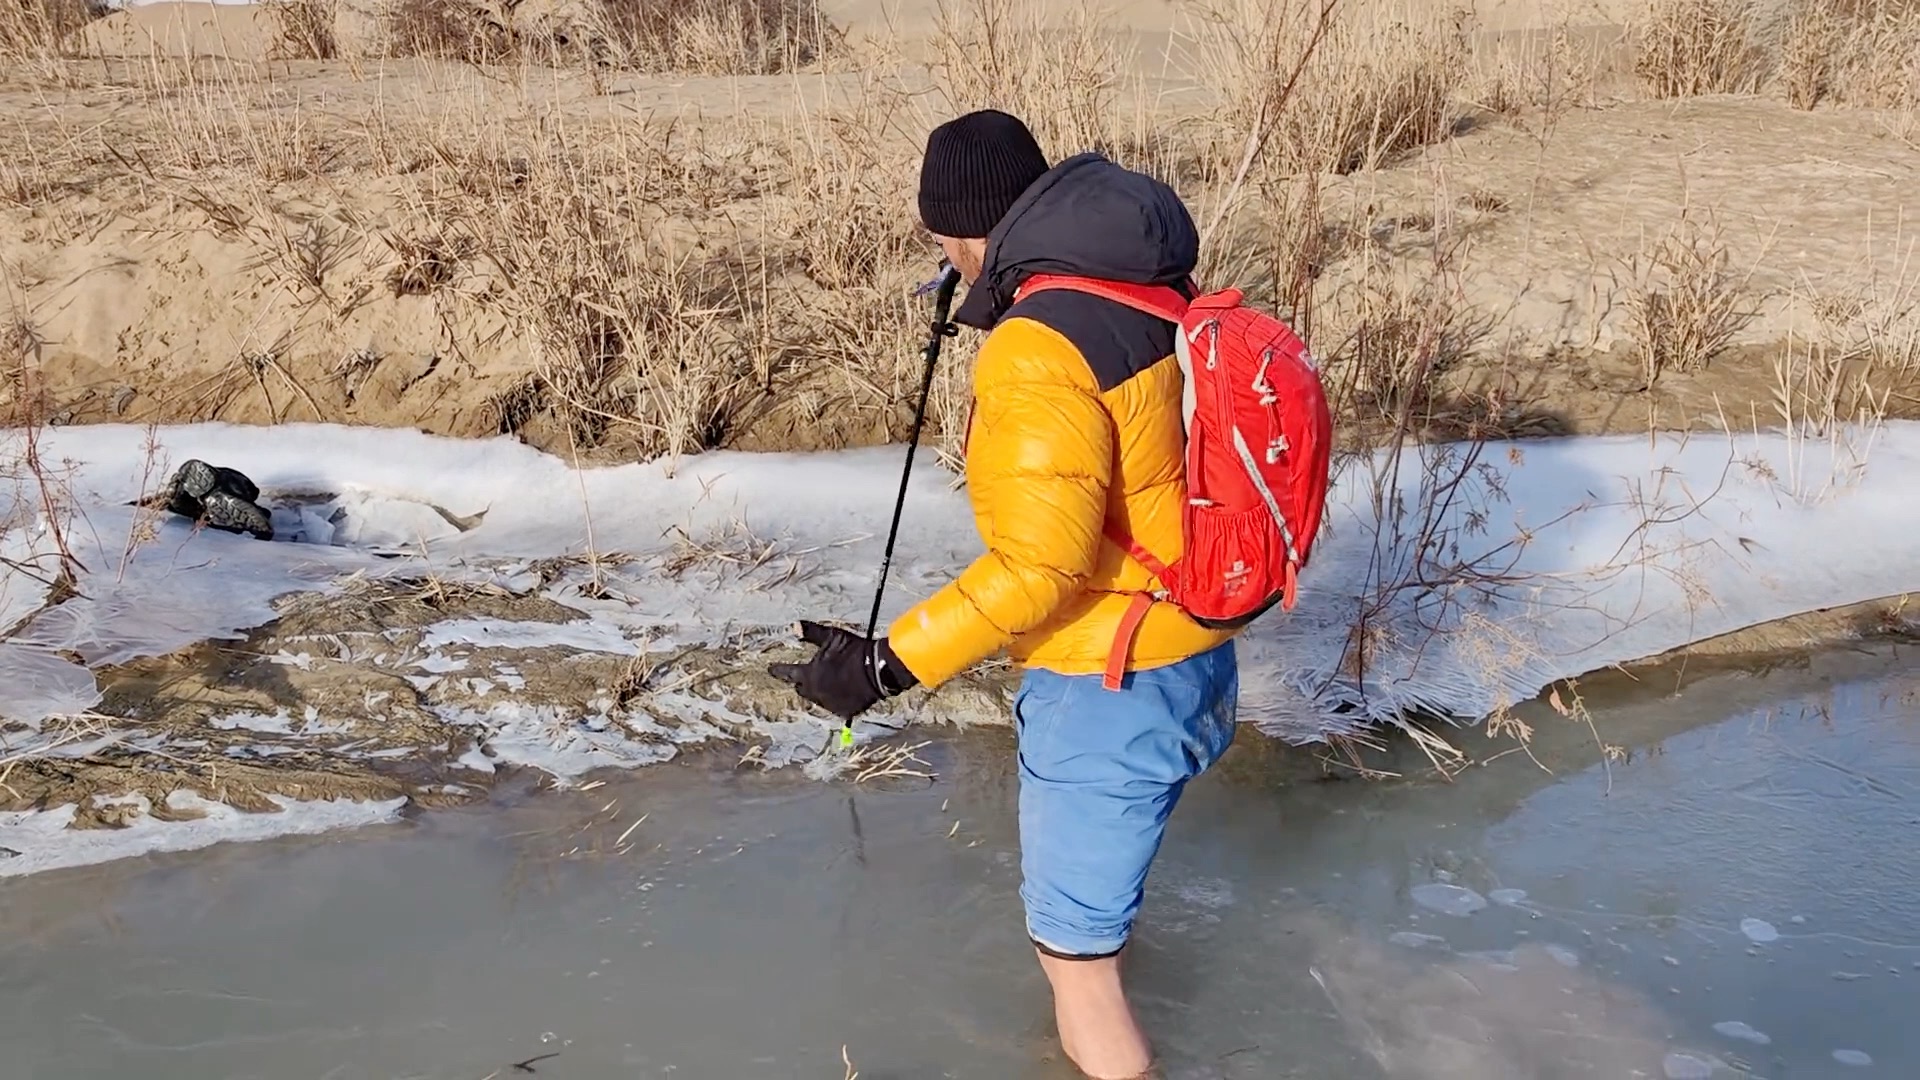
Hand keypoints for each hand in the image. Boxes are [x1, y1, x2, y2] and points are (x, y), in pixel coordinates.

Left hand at [769, 621, 916, 720]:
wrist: (879, 670)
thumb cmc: (854, 651)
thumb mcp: (832, 637)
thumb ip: (811, 633)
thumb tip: (794, 625)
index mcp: (809, 675)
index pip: (788, 673)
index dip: (779, 670)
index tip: (771, 669)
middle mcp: (816, 693)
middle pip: (802, 689)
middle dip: (802, 682)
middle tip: (806, 676)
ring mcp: (829, 704)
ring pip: (818, 698)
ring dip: (820, 691)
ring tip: (830, 681)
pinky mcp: (844, 711)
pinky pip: (834, 705)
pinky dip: (835, 698)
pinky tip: (842, 690)